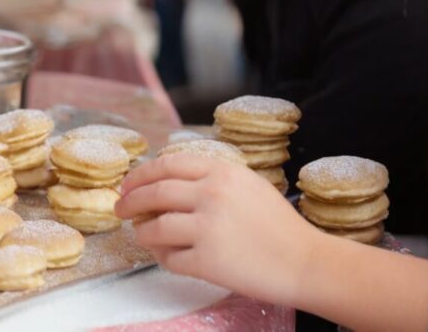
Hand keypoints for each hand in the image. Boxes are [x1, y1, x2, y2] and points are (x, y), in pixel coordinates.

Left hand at [115, 155, 321, 307]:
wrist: (307, 262)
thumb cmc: (280, 225)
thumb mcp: (248, 184)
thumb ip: (212, 178)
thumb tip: (168, 179)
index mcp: (222, 172)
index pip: (167, 165)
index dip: (141, 174)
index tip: (128, 183)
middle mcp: (211, 195)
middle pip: (154, 193)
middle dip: (130, 201)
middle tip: (119, 208)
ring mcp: (207, 228)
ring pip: (155, 228)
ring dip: (143, 232)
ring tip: (142, 235)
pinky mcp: (207, 261)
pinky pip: (169, 259)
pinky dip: (162, 258)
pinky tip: (165, 256)